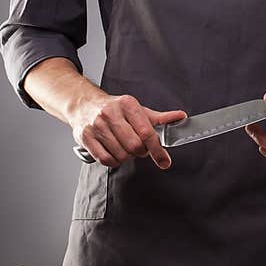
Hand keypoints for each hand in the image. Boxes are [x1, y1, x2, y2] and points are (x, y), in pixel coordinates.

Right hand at [70, 92, 186, 169]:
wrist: (84, 105)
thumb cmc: (114, 109)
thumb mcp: (137, 109)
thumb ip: (159, 118)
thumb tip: (181, 117)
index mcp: (127, 104)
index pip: (147, 132)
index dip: (157, 149)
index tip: (164, 161)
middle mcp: (110, 113)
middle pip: (134, 146)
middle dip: (141, 152)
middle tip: (139, 148)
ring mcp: (96, 126)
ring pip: (121, 155)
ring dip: (127, 157)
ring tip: (124, 147)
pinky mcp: (86, 138)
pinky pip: (106, 160)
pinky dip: (114, 161)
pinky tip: (115, 152)